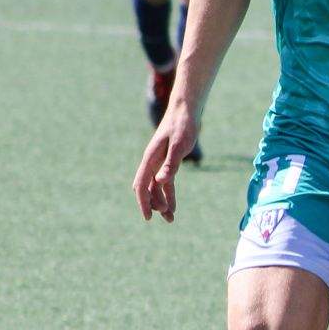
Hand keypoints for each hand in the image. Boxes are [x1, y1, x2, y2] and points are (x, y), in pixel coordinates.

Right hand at [132, 103, 199, 221]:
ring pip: (156, 188)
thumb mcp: (179, 146)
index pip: (142, 186)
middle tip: (167, 218)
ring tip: (170, 218)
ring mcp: (159, 162)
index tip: (148, 218)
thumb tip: (161, 182)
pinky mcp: (168, 161)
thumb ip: (170, 164)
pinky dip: (168, 194)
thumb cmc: (183, 126)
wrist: (186, 111)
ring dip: (162, 202)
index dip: (143, 203)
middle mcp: (151, 162)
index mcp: (150, 159)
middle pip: (147, 189)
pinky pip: (165, 182)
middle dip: (154, 205)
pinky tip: (173, 205)